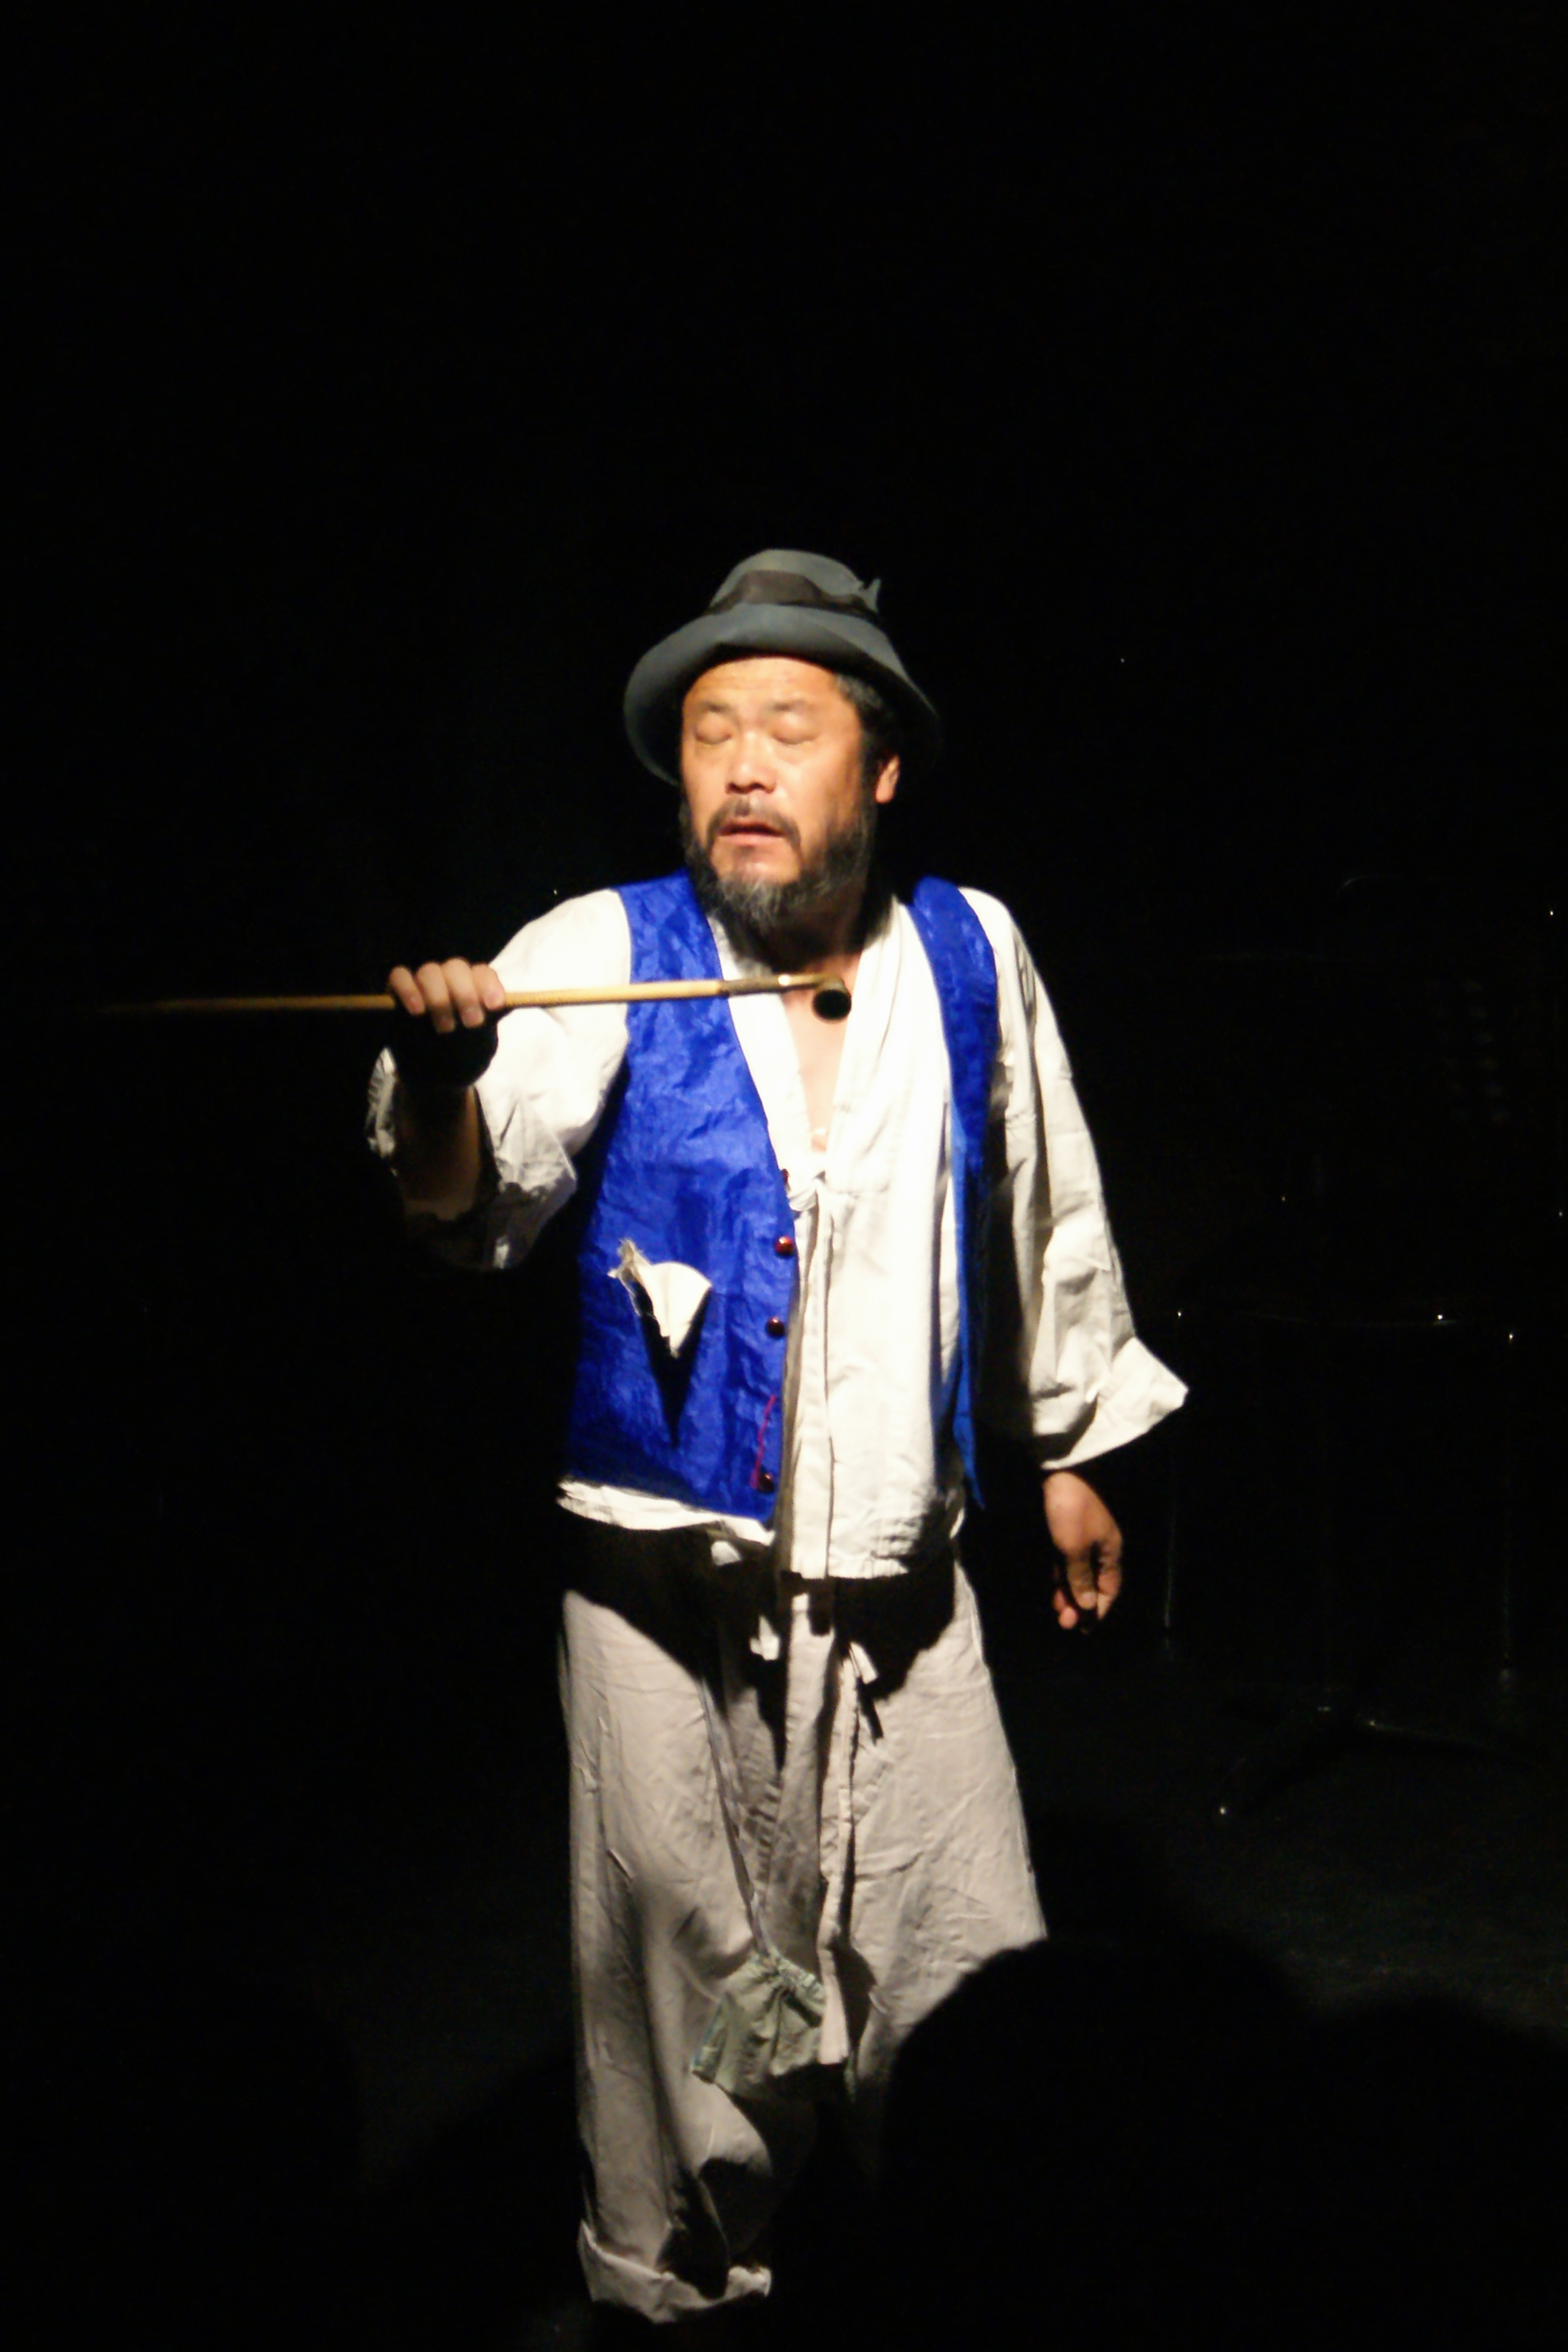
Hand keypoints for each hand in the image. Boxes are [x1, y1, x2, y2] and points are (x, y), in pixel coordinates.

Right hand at [386, 959, 506, 1093]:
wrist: (435, 1077)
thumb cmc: (463, 1055)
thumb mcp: (482, 1044)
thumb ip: (491, 1023)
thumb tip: (505, 1005)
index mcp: (473, 986)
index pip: (482, 973)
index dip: (489, 985)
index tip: (494, 1005)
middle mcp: (448, 979)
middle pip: (456, 968)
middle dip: (466, 994)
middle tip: (471, 1022)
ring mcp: (422, 982)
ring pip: (429, 971)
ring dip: (439, 997)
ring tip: (445, 1027)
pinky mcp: (398, 990)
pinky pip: (400, 976)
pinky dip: (408, 989)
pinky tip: (417, 1010)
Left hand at [1043, 1470, 1122, 1629]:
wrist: (1059, 1473)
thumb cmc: (1071, 1512)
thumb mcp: (1074, 1549)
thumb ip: (1080, 1579)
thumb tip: (1089, 1606)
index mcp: (1110, 1552)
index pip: (1110, 1589)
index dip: (1100, 1610)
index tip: (1086, 1628)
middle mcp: (1100, 1547)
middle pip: (1093, 1583)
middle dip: (1080, 1604)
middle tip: (1064, 1622)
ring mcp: (1083, 1538)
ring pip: (1079, 1573)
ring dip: (1069, 1591)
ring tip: (1057, 1609)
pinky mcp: (1066, 1530)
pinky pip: (1067, 1561)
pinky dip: (1062, 1575)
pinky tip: (1054, 1585)